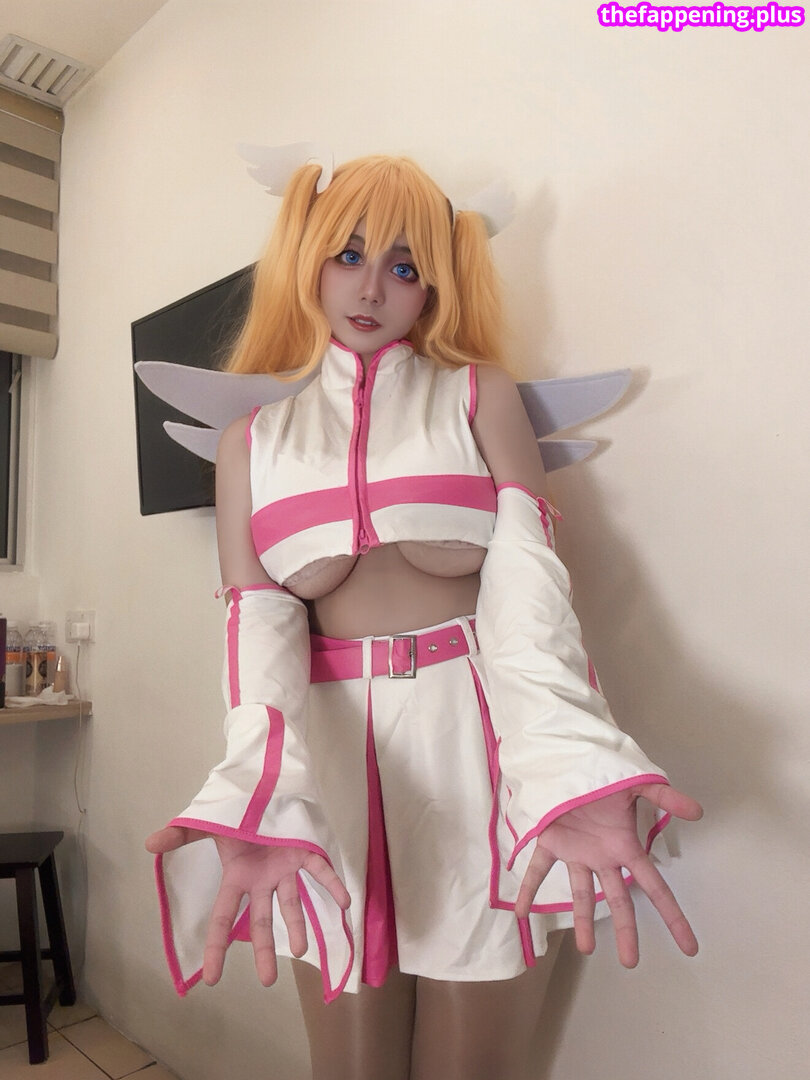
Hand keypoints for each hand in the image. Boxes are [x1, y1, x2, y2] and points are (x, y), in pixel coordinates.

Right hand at [146, 826, 350, 985]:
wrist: (263, 789)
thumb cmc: (235, 812)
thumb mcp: (206, 823)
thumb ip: (180, 835)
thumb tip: (149, 843)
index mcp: (237, 876)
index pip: (223, 918)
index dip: (217, 948)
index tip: (212, 979)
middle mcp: (262, 880)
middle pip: (260, 920)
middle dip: (262, 949)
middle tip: (268, 980)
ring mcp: (284, 868)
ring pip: (291, 902)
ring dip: (296, 925)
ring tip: (300, 950)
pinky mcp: (304, 852)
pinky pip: (320, 870)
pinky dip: (332, 885)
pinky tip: (345, 903)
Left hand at [514, 784, 701, 966]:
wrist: (573, 760)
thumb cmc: (606, 777)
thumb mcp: (638, 785)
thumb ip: (665, 797)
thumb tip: (699, 811)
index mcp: (625, 847)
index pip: (654, 887)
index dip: (672, 916)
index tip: (689, 947)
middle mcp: (603, 856)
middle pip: (619, 900)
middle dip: (626, 930)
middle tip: (632, 962)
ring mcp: (577, 852)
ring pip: (582, 893)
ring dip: (582, 920)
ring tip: (586, 949)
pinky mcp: (550, 842)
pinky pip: (538, 869)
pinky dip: (528, 889)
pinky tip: (520, 912)